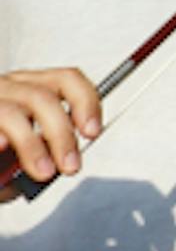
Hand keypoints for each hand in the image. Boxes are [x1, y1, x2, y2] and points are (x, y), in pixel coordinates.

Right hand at [0, 67, 101, 199]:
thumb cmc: (3, 156)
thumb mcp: (33, 151)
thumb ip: (51, 150)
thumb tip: (65, 159)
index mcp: (33, 87)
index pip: (67, 80)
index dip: (86, 103)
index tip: (92, 132)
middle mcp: (9, 88)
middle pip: (43, 98)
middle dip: (62, 135)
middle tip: (70, 166)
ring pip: (12, 113)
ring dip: (32, 145)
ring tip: (42, 171)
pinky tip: (3, 148)